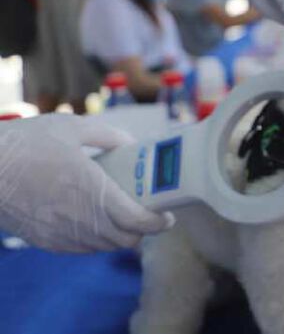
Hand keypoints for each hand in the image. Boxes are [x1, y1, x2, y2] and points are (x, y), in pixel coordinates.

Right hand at [0, 114, 173, 252]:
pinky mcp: (45, 240)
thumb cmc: (24, 145)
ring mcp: (61, 234)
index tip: (167, 215)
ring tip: (125, 215)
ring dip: (120, 235)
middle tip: (149, 213)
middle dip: (143, 230)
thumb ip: (107, 136)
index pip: (137, 221)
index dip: (158, 222)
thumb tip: (130, 143)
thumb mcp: (71, 128)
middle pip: (126, 239)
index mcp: (92, 191)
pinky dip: (97, 240)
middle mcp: (80, 219)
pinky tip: (96, 221)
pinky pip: (82, 248)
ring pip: (104, 246)